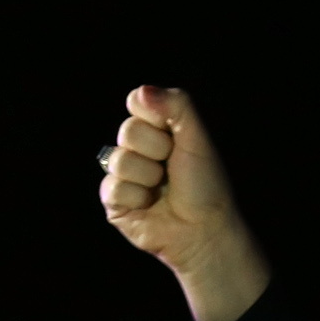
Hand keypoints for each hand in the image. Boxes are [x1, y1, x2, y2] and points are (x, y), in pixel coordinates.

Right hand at [99, 85, 270, 320]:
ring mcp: (124, 173)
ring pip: (120, 159)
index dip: (156, 117)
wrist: (205, 229)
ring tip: (163, 189)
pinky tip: (150, 205)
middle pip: (128, 130)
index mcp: (158, 129)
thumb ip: (178, 106)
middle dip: (158, 150)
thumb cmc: (206, 185)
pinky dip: (137, 197)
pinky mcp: (114, 199)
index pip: (138, 102)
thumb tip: (142, 91)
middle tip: (173, 168)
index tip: (177, 136)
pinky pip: (112, 186)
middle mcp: (138, 148)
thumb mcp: (199, 138)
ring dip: (150, 177)